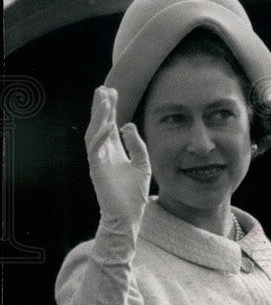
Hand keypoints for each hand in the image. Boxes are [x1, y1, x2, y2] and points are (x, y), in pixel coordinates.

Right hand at [85, 86, 150, 230]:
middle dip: (101, 107)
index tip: (113, 91)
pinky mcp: (96, 170)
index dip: (110, 109)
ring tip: (105, 100)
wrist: (127, 217)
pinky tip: (108, 123)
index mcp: (113, 152)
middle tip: (104, 88)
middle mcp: (103, 154)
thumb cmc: (133, 194)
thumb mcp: (142, 163)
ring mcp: (97, 162)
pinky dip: (101, 135)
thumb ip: (137, 145)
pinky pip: (95, 149)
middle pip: (99, 125)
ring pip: (94, 133)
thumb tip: (128, 124)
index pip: (109, 126)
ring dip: (99, 116)